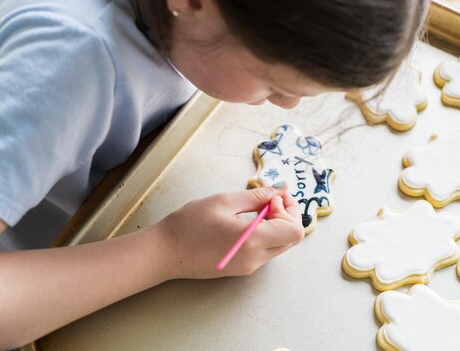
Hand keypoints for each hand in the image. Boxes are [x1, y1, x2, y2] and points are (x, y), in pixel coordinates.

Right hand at [156, 184, 304, 278]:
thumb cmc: (189, 224)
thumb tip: (280, 190)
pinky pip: (265, 251)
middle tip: (267, 200)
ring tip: (252, 210)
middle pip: (291, 239)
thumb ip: (257, 196)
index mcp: (252, 240)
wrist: (165, 252)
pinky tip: (245, 222)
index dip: (290, 209)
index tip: (274, 197)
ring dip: (275, 225)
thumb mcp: (224, 201)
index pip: (295, 230)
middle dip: (286, 216)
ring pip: (279, 245)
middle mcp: (255, 258)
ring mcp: (249, 267)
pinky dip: (264, 234)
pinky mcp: (242, 269)